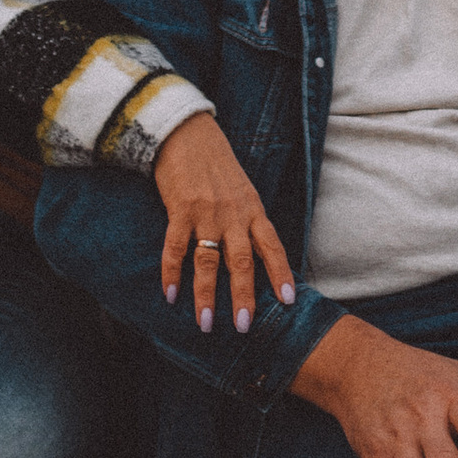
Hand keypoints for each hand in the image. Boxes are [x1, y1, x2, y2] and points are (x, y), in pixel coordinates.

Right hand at [153, 116, 296, 335]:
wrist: (186, 132)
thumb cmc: (216, 163)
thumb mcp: (243, 189)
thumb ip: (248, 219)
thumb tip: (256, 254)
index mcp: (252, 208)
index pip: (272, 245)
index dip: (280, 273)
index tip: (288, 300)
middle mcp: (232, 214)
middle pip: (241, 261)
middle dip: (242, 296)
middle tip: (243, 326)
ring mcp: (205, 212)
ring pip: (208, 261)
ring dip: (206, 294)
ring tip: (206, 323)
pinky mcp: (179, 209)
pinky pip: (175, 247)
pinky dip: (172, 273)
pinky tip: (170, 295)